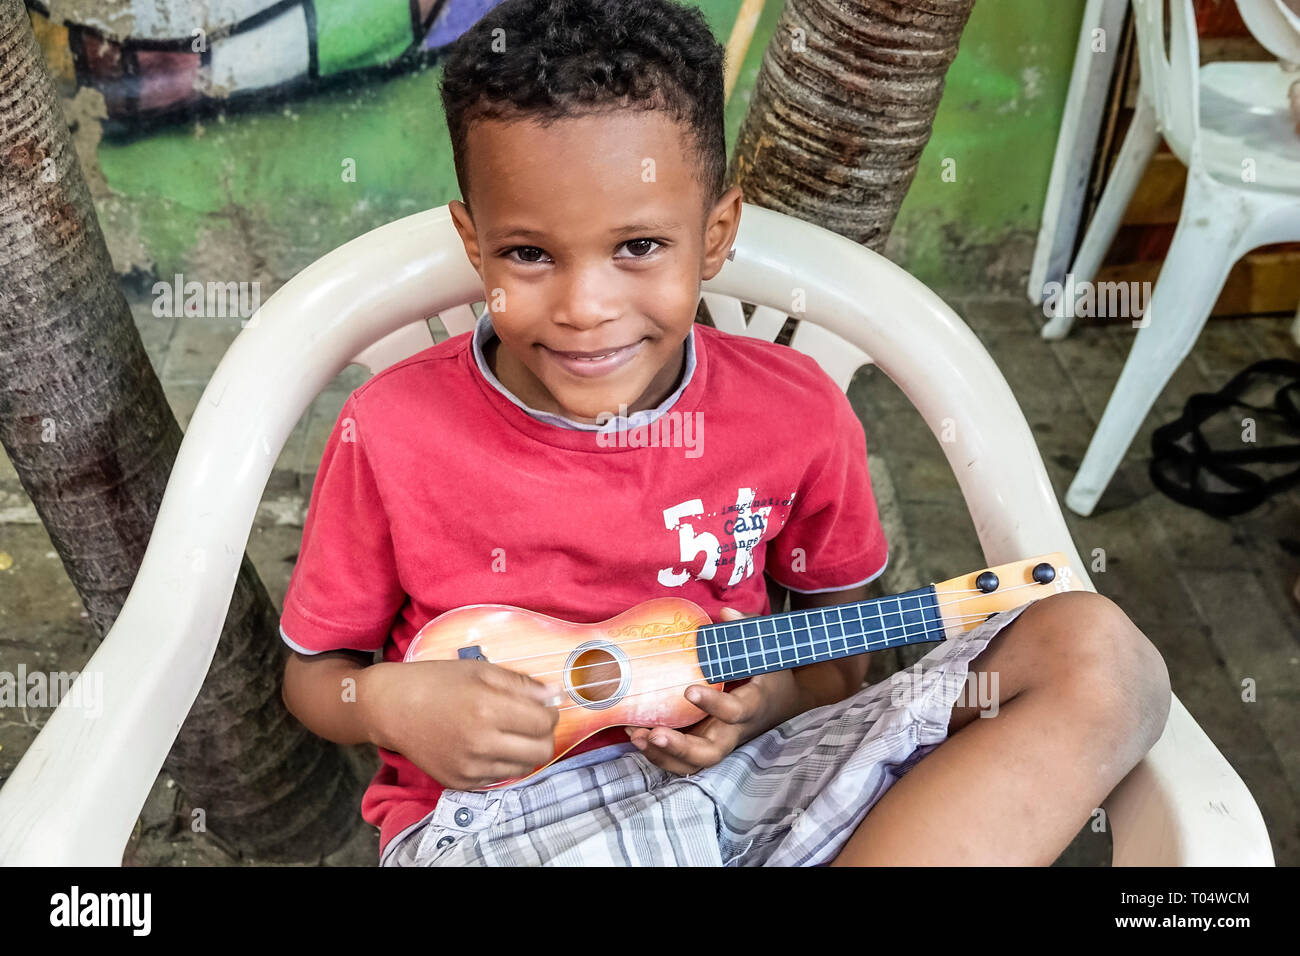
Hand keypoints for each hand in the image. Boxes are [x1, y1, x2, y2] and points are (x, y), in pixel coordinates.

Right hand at [358, 658, 559, 790]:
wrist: (392, 708)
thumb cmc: (437, 683)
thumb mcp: (480, 670)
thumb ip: (521, 684)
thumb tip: (555, 695)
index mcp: (487, 709)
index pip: (545, 722)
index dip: (550, 712)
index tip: (543, 705)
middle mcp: (480, 743)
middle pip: (542, 751)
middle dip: (545, 735)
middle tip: (532, 722)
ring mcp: (469, 767)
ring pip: (524, 768)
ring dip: (525, 750)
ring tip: (508, 732)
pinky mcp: (459, 782)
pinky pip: (498, 778)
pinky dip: (501, 762)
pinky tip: (487, 745)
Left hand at [624, 607, 804, 775]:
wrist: (779, 703)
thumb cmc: (768, 674)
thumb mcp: (765, 651)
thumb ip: (746, 632)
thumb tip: (725, 614)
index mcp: (751, 707)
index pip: (734, 712)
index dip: (713, 704)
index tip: (689, 690)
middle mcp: (732, 731)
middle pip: (709, 753)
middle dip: (680, 748)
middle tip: (655, 733)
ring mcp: (716, 740)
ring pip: (691, 763)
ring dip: (663, 755)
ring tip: (637, 736)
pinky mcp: (702, 742)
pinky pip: (680, 758)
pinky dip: (658, 753)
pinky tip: (635, 734)